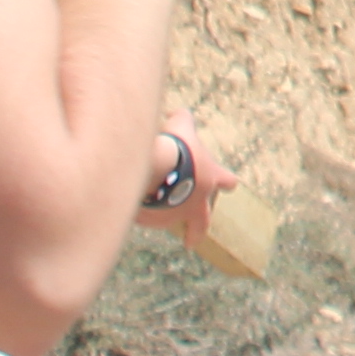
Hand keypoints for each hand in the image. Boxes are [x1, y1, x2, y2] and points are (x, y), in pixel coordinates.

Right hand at [131, 115, 237, 239]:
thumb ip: (182, 119)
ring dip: (160, 211)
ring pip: (167, 217)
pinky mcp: (151, 220)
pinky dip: (139, 210)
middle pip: (202, 223)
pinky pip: (144, 216)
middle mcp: (195, 204)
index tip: (227, 186)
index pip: (227, 182)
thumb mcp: (181, 126)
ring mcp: (174, 215)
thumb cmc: (174, 146)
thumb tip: (174, 113)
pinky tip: (127, 198)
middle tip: (191, 242)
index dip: (225, 181)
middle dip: (196, 232)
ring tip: (145, 198)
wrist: (153, 170)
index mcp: (210, 180)